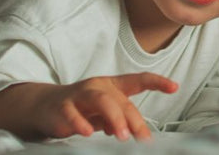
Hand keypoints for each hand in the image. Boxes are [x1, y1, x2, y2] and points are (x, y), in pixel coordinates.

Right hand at [0, 72, 177, 140]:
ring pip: (100, 100)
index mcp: (111, 86)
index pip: (137, 81)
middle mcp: (97, 87)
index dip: (157, 82)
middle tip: (142, 138)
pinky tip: (89, 133)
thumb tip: (133, 132)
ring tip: (122, 135)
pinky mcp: (61, 108)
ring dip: (113, 117)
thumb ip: (118, 120)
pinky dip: (81, 123)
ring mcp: (79, 95)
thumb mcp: (103, 115)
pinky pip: (72, 114)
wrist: (44, 107)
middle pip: (120, 99)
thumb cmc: (81, 110)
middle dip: (133, 119)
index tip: (174, 87)